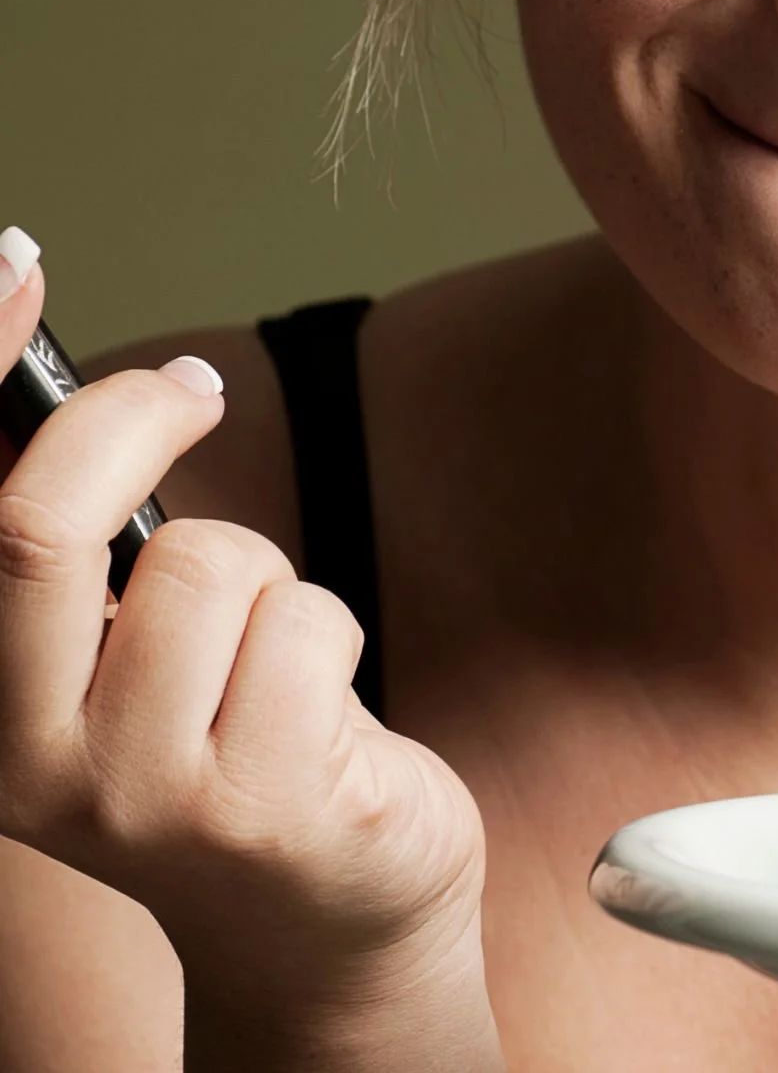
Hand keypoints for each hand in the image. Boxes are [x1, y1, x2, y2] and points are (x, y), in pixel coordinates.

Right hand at [0, 234, 496, 1068]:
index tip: (13, 259)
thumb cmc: (234, 766)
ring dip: (271, 580)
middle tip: (192, 398)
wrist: (324, 930)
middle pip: (45, 526)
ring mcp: (149, 793)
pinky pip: (312, 624)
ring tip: (275, 662)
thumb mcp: (132, 670)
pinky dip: (333, 636)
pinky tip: (324, 718)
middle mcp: (36, 759)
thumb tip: (95, 402)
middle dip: (134, 424)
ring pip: (217, 564)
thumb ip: (94, 569)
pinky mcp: (269, 804)